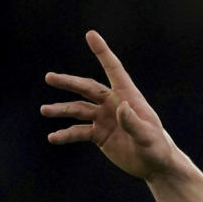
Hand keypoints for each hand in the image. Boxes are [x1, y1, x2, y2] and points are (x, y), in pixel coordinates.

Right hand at [42, 30, 175, 179]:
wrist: (155, 166)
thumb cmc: (157, 149)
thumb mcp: (147, 136)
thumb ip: (134, 123)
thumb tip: (121, 107)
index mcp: (129, 97)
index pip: (114, 70)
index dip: (103, 53)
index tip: (91, 34)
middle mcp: (113, 104)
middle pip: (88, 88)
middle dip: (69, 83)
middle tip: (50, 78)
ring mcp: (104, 119)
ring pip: (78, 109)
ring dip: (61, 110)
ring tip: (44, 110)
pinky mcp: (99, 135)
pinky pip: (78, 132)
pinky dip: (66, 134)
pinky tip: (53, 138)